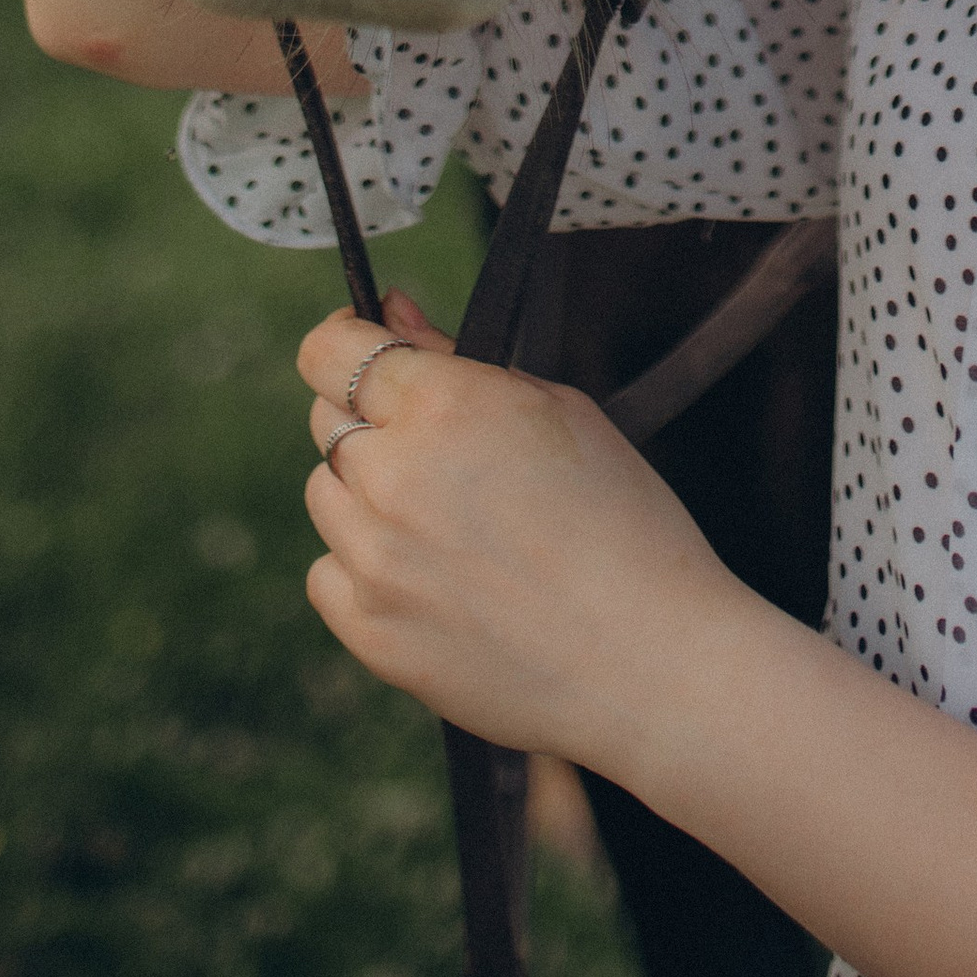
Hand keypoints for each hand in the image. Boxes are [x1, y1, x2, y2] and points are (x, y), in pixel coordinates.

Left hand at [298, 297, 745, 773]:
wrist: (649, 661)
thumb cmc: (624, 524)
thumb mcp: (559, 410)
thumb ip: (456, 359)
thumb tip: (390, 315)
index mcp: (442, 405)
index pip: (329, 351)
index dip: (347, 341)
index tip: (364, 347)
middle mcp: (392, 476)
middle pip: (327, 420)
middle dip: (371, 419)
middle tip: (442, 451)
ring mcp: (373, 561)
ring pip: (327, 497)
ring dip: (368, 493)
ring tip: (450, 523)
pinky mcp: (369, 632)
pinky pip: (330, 574)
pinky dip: (366, 568)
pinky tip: (435, 578)